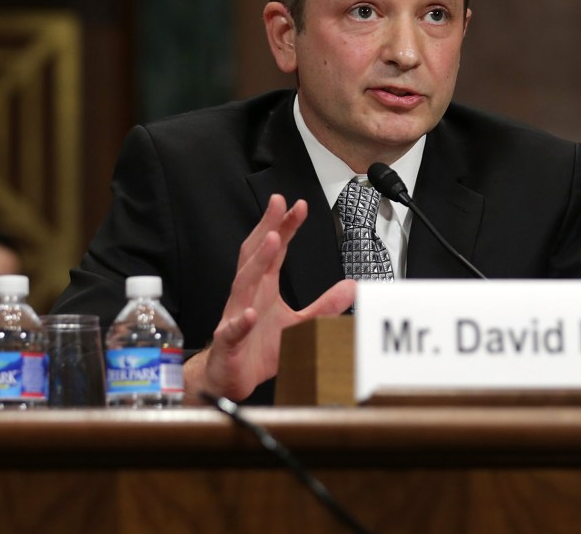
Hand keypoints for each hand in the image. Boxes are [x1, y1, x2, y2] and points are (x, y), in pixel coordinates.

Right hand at [183, 194, 355, 402]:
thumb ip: (324, 305)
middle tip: (278, 203)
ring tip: (272, 241)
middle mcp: (247, 295)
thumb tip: (352, 286)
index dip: (285, 226)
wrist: (229, 376)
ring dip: (257, 262)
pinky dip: (240, 322)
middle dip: (267, 227)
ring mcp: (234, 316)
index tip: (299, 206)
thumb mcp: (299, 324)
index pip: (274, 250)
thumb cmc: (257, 347)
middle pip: (255, 255)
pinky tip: (248, 314)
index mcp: (262, 287)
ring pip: (243, 285)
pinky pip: (233, 330)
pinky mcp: (228, 342)